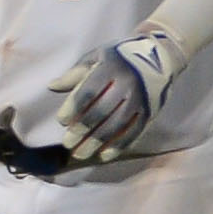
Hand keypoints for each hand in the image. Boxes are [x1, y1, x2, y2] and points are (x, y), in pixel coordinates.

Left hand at [47, 27, 189, 161]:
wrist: (160, 57)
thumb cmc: (119, 59)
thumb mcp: (97, 57)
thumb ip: (75, 74)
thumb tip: (52, 87)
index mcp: (110, 67)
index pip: (88, 91)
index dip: (73, 107)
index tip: (61, 121)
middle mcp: (127, 83)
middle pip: (101, 111)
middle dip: (82, 130)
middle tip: (67, 143)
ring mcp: (139, 99)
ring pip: (115, 125)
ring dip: (96, 142)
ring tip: (80, 153)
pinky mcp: (149, 112)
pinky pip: (133, 132)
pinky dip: (118, 146)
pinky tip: (103, 156)